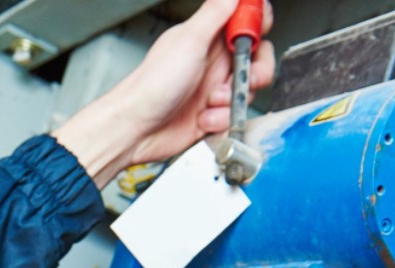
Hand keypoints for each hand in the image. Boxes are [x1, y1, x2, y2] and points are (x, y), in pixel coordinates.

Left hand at [52, 0, 276, 187]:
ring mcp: (214, 88)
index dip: (256, 24)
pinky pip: (234, 116)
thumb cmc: (152, 85)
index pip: (244, 20)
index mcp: (208, 37)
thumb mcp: (189, 41)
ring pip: (249, 89)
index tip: (253, 34)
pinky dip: (221, 119)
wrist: (136, 129)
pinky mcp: (213, 114)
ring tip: (211, 101)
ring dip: (233, 99)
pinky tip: (202, 118)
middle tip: (244, 76)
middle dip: (257, 69)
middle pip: (257, 57)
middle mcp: (214, 61)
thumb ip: (215, 13)